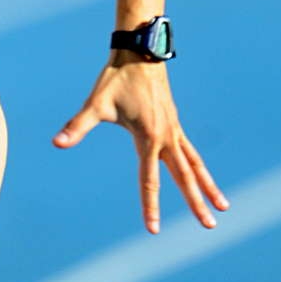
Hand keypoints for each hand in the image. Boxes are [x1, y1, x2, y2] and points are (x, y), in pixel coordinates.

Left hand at [55, 57, 228, 235]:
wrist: (140, 52)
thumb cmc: (117, 78)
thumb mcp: (95, 104)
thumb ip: (78, 126)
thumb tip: (57, 142)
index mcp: (148, 137)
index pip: (149, 180)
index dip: (150, 205)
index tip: (154, 229)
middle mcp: (167, 137)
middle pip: (185, 178)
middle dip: (196, 203)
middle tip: (210, 226)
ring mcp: (174, 130)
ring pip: (195, 165)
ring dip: (209, 186)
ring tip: (223, 206)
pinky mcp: (174, 124)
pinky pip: (191, 152)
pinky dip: (200, 168)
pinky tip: (204, 179)